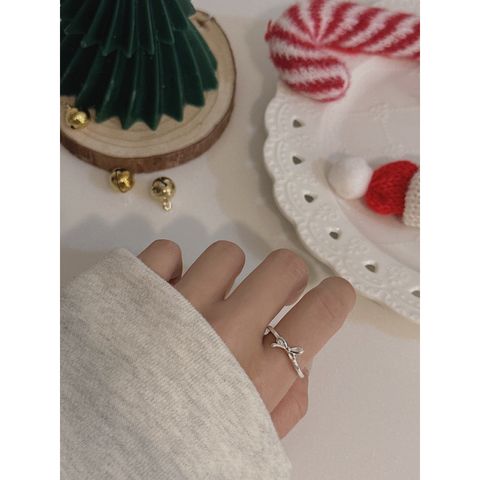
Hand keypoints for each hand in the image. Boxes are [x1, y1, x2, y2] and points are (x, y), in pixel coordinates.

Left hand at [138, 240, 354, 437]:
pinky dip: (169, 270)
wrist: (87, 448)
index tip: (328, 294)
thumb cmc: (169, 447)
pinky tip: (161, 299)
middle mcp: (221, 336)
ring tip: (202, 305)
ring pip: (227, 254)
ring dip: (222, 277)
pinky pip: (170, 250)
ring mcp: (176, 306)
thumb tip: (305, 355)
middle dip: (285, 276)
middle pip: (283, 267)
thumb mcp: (245, 443)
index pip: (321, 315)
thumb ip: (288, 401)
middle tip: (270, 292)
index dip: (334, 297)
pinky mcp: (132, 289)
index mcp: (255, 380)